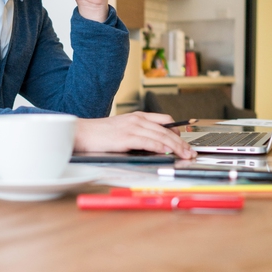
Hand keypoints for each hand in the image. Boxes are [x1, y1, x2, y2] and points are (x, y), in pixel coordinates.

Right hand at [74, 111, 195, 159]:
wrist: (81, 133)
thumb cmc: (98, 135)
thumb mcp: (121, 130)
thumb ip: (137, 135)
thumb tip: (153, 146)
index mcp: (137, 116)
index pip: (164, 120)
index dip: (177, 131)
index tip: (185, 141)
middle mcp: (137, 119)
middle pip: (167, 129)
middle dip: (181, 142)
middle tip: (190, 151)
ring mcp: (132, 127)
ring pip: (162, 136)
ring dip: (176, 146)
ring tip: (185, 155)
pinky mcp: (127, 137)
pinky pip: (150, 142)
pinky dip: (161, 147)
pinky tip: (168, 153)